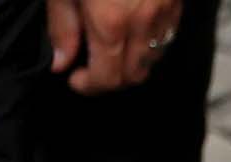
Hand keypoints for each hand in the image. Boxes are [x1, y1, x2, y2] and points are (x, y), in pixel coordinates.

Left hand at [47, 0, 180, 87]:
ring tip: (114, 49)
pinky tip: (135, 29)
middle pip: (132, 76)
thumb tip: (61, 63)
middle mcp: (143, 22)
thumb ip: (62, 27)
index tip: (75, 77)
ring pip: (154, 58)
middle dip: (110, 79)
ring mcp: (165, 8)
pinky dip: (152, 41)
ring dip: (133, 62)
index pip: (106, 80)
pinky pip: (169, 32)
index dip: (87, 86)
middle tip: (92, 67)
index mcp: (111, 23)